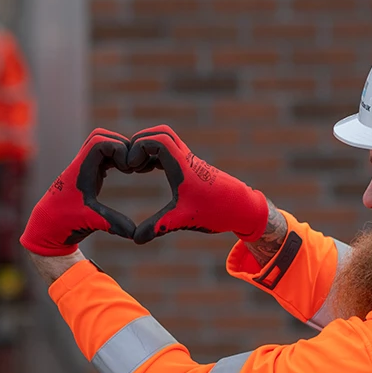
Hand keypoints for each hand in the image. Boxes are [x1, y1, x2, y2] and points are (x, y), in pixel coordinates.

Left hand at [20, 129, 135, 256]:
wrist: (46, 228)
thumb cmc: (63, 223)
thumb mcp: (89, 221)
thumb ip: (111, 223)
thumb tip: (134, 232)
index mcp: (80, 170)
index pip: (99, 142)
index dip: (118, 149)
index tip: (128, 168)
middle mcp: (80, 164)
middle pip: (100, 136)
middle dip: (120, 145)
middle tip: (131, 164)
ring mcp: (82, 168)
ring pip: (100, 144)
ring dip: (117, 150)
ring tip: (129, 168)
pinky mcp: (86, 174)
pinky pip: (101, 155)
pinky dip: (115, 158)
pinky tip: (124, 171)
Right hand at [126, 125, 267, 243]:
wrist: (242, 207)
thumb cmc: (216, 211)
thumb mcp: (184, 220)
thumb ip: (158, 227)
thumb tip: (135, 240)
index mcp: (183, 166)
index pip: (158, 140)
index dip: (139, 148)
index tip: (130, 167)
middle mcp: (186, 158)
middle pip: (161, 132)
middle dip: (140, 142)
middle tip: (130, 163)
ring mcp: (189, 160)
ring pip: (166, 139)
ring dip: (148, 147)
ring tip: (136, 168)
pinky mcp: (191, 166)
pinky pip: (169, 149)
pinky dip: (154, 154)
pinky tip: (147, 170)